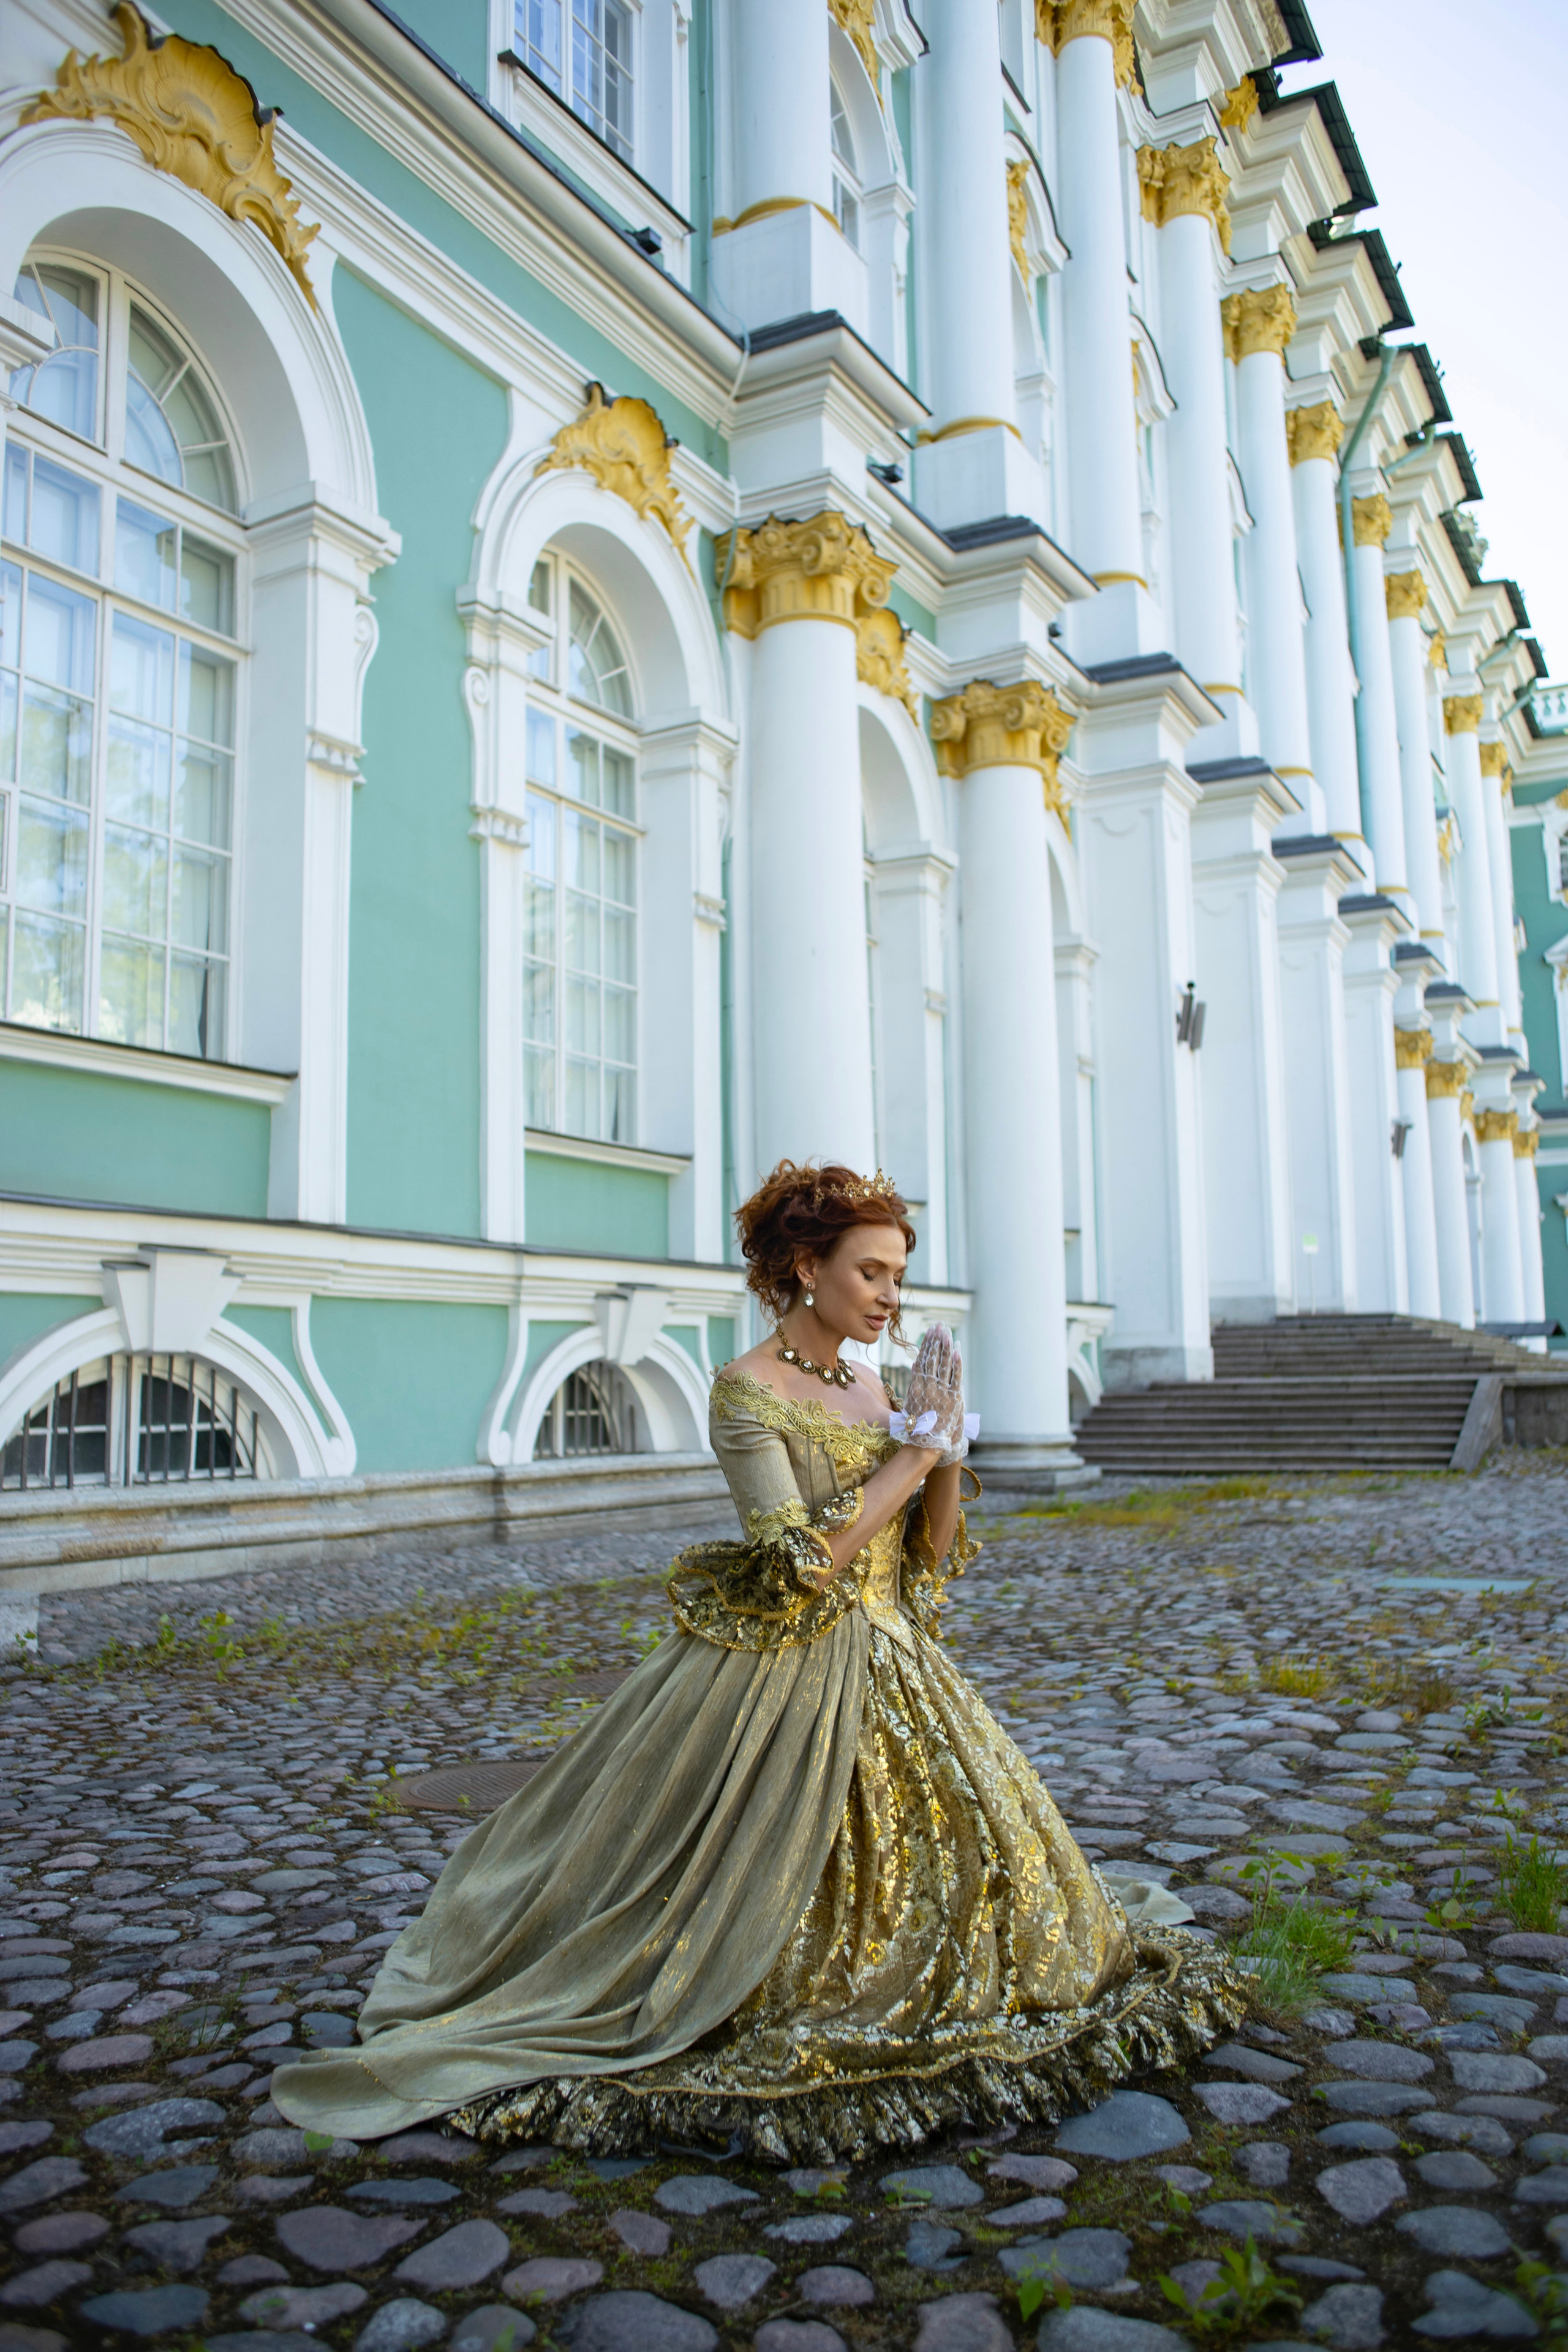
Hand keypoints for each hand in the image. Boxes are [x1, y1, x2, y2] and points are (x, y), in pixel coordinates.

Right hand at [891, 1323, 967, 1457]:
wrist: (925, 1443)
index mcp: (916, 1386)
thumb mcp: (911, 1401)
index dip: (927, 1345)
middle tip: (939, 1325)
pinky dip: (956, 1363)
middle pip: (932, 1359)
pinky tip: (957, 1350)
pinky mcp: (952, 1399)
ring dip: (945, 1347)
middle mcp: (927, 1386)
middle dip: (936, 1341)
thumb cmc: (917, 1425)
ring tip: (947, 1332)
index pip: (922, 1360)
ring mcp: (940, 1392)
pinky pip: (955, 1377)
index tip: (930, 1332)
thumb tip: (915, 1366)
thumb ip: (914, 1383)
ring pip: (943, 1365)